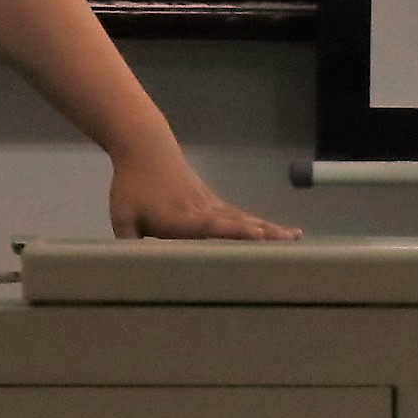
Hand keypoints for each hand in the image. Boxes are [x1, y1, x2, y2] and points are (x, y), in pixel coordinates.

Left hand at [107, 140, 298, 242]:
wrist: (145, 147)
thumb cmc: (132, 184)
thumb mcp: (122, 217)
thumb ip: (129, 244)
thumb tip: (132, 271)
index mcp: (180, 217)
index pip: (211, 226)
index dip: (234, 231)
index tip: (258, 235)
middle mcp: (201, 211)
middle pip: (236, 222)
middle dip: (263, 233)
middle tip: (290, 242)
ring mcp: (210, 204)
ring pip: (243, 218)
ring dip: (269, 228)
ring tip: (295, 237)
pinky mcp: (212, 202)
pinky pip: (238, 216)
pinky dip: (259, 224)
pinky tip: (274, 231)